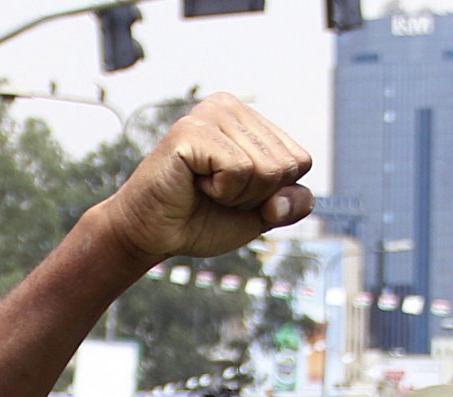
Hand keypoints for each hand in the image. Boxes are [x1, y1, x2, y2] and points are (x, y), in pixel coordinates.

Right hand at [94, 94, 312, 264]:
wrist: (152, 233)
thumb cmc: (201, 218)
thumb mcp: (259, 215)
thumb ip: (290, 204)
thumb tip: (288, 198)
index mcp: (251, 119)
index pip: (300, 161)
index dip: (274, 193)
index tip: (237, 194)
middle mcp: (231, 106)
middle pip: (285, 166)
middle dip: (255, 196)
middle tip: (217, 193)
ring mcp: (211, 113)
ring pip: (265, 169)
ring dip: (237, 196)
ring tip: (205, 188)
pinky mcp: (191, 130)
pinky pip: (238, 171)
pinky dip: (221, 192)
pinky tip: (194, 183)